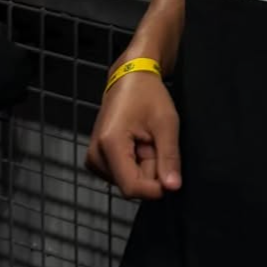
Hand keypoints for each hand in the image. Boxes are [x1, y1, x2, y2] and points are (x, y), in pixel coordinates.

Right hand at [86, 72, 180, 199]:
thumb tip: (172, 187)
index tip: (170, 175)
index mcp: (109, 144)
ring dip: (144, 166)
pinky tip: (139, 144)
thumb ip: (169, 158)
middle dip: (151, 170)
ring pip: (128, 180)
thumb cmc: (147, 94)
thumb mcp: (166, 124)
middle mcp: (96, 155)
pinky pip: (123, 173)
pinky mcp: (97, 159)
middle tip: (156, 144)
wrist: (130, 78)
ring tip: (147, 141)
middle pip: (130, 184)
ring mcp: (94, 158)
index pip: (131, 187)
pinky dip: (136, 163)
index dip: (155, 188)